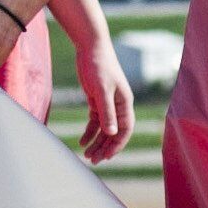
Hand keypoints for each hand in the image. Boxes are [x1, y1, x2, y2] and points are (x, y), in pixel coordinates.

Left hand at [74, 45, 134, 161]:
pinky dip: (90, 131)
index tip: (106, 157)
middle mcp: (118, 105)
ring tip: (86, 155)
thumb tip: (112, 133)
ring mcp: (107, 103)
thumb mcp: (101, 90)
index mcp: (124, 103)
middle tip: (92, 161)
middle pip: (114, 132)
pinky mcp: (96, 99)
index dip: (117, 145)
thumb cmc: (98, 66)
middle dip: (104, 147)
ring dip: (96, 141)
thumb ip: (106, 111)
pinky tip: (82, 141)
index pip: (125, 130)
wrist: (90, 47)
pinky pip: (95, 120)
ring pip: (104, 128)